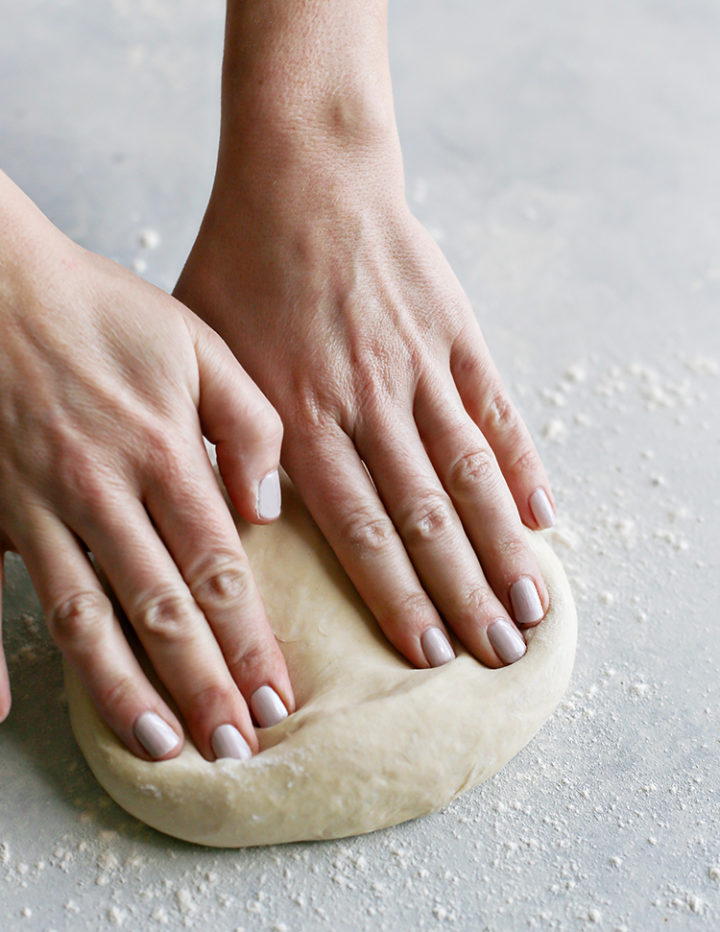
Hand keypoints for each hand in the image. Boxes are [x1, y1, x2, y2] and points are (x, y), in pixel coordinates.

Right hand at [0, 172, 293, 760]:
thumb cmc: (103, 311)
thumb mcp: (198, 343)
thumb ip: (248, 422)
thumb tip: (268, 509)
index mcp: (164, 452)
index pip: (219, 569)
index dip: (249, 640)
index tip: (277, 698)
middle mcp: (102, 489)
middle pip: (161, 607)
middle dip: (202, 684)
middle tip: (234, 747)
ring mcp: (35, 504)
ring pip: (84, 615)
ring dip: (121, 688)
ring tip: (159, 746)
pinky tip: (6, 709)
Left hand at [175, 3, 555, 670]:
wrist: (303, 177)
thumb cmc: (242, 266)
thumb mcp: (201, 352)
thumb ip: (227, 438)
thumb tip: (253, 525)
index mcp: (299, 416)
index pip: (357, 528)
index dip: (398, 596)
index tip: (427, 653)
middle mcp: (365, 403)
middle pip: (423, 515)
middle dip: (461, 593)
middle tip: (495, 654)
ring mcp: (416, 367)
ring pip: (468, 473)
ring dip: (502, 546)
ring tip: (530, 607)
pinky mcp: (454, 333)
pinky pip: (494, 408)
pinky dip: (521, 464)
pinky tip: (543, 516)